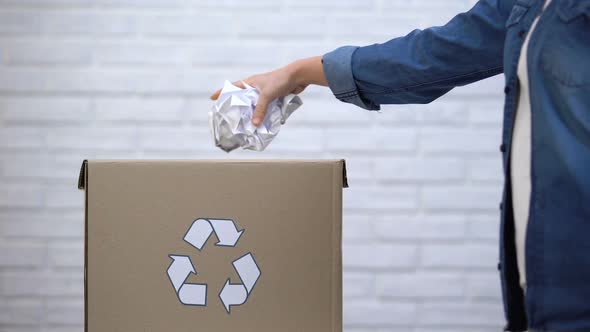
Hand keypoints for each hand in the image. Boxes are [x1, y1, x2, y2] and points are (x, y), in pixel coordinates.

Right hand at [210, 56, 326, 126]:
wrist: (298, 77)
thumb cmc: (280, 80)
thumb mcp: (267, 95)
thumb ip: (260, 109)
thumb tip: (255, 124)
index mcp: (250, 82)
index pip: (232, 87)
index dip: (222, 92)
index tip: (212, 98)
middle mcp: (256, 88)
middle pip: (242, 99)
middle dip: (237, 107)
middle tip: (229, 117)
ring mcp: (265, 93)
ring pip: (255, 105)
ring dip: (252, 114)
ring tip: (245, 124)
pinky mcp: (273, 98)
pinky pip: (265, 109)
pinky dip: (263, 115)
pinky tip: (262, 124)